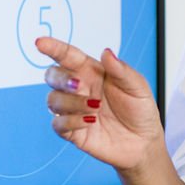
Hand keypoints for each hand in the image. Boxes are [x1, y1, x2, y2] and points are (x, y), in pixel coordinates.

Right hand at [38, 37, 164, 171]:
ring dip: (71, 102)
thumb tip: (106, 52)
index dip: (54, 48)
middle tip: (79, 85)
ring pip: (53, 100)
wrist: (144, 141)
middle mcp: (80, 89)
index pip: (68, 56)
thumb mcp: (137, 86)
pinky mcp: (73, 131)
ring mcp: (74, 110)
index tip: (40, 42)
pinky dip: (71, 121)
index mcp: (93, 72)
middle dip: (61, 78)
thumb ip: (121, 70)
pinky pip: (58, 124)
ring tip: (95, 108)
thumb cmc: (140, 109)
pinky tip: (90, 122)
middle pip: (53, 76)